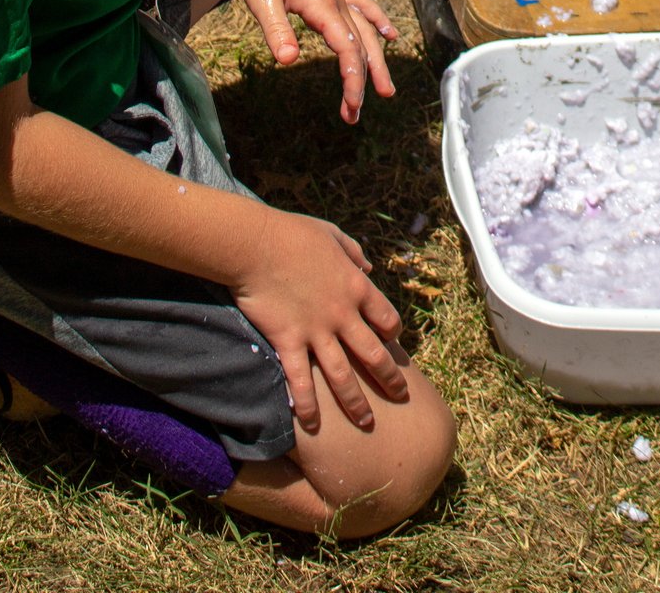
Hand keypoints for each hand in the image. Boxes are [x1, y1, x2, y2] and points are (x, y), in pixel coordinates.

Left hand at [235, 0, 396, 123]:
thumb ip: (276, 29)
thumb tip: (288, 62)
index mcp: (322, 7)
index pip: (348, 49)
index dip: (353, 80)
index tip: (351, 107)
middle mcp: (336, 2)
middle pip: (361, 45)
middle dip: (363, 81)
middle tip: (356, 115)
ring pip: (365, 31)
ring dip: (375, 61)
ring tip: (386, 90)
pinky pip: (362, 7)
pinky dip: (377, 21)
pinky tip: (389, 35)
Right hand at [235, 212, 406, 432]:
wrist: (258, 244)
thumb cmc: (294, 234)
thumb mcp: (333, 235)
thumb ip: (353, 252)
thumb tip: (367, 266)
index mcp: (356, 286)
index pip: (386, 317)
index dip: (393, 333)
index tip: (392, 343)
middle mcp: (342, 314)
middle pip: (373, 353)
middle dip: (389, 378)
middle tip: (401, 396)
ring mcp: (316, 331)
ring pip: (343, 376)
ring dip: (356, 402)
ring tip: (367, 423)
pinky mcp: (289, 342)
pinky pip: (302, 381)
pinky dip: (308, 405)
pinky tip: (313, 425)